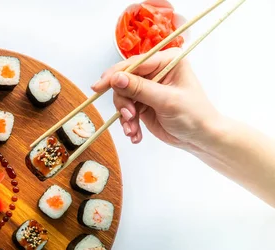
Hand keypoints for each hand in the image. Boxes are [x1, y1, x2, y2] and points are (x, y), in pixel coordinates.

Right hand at [92, 48, 220, 149]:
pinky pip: (126, 111)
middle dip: (124, 102)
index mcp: (166, 61)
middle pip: (124, 81)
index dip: (115, 75)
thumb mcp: (166, 100)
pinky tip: (135, 134)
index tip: (99, 87)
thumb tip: (116, 78)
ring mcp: (148, 89)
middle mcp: (156, 72)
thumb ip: (139, 89)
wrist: (200, 138)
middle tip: (129, 117)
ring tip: (133, 130)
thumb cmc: (193, 115)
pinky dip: (128, 123)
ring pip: (123, 97)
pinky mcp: (143, 104)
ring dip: (125, 116)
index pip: (134, 64)